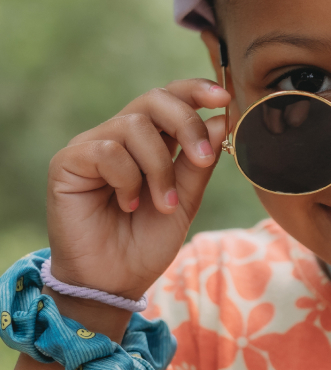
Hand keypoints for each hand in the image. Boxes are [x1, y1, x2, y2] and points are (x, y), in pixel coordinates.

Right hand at [45, 79, 230, 300]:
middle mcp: (120, 136)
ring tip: (161, 203)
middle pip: (154, 99)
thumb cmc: (148, 240)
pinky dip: (127, 178)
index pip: (170, 97)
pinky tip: (127, 203)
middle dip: (186, 123)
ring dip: (159, 167)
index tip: (225, 100)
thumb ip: (200, 162)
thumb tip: (222, 119)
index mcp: (151, 140)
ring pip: (135, 125)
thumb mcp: (187, 200)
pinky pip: (107, 150)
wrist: (116, 279)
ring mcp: (92, 146)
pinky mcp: (67, 162)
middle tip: (202, 158)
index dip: (196, 90)